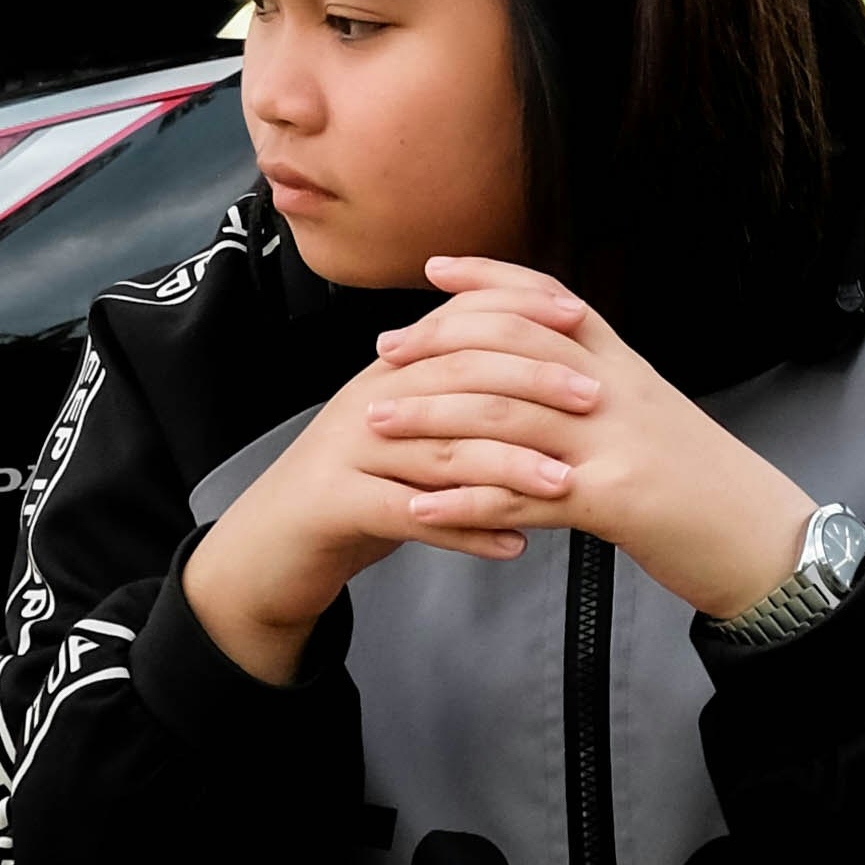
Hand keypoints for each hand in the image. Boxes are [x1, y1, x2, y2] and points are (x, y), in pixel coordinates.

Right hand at [182, 328, 576, 687]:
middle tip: (593, 400)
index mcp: (389, 375)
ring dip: (508, 466)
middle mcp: (367, 402)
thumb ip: (456, 396)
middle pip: (455, 381)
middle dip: (530, 385)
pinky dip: (466, 532)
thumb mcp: (405, 433)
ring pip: (438, 451)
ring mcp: (346, 453)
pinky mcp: (334, 506)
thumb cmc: (354, 488)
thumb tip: (533, 357)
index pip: (458, 327)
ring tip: (565, 482)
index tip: (582, 323)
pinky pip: (410, 516)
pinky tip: (513, 543)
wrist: (271, 546)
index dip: (518, 318)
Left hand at [377, 261, 817, 628]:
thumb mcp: (650, 411)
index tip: (435, 271)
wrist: (759, 537)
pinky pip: (519, 494)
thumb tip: (539, 365)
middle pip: (510, 347)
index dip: (489, 278)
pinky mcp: (612, 499)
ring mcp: (614, 441)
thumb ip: (597, 383)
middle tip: (385, 354)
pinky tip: (421, 507)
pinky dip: (462, 501)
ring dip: (430, 418)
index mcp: (622, 364)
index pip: (547, 299)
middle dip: (437, 347)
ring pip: (503, 414)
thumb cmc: (699, 481)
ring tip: (377, 423)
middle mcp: (615, 390)